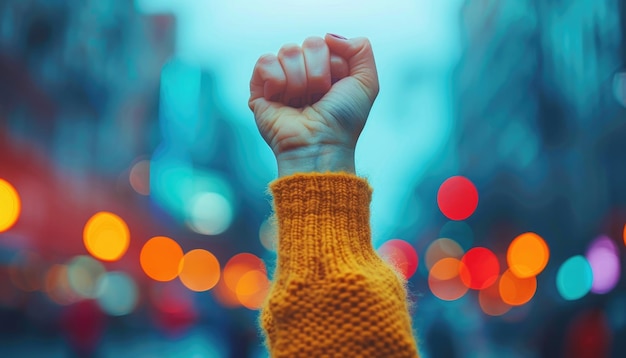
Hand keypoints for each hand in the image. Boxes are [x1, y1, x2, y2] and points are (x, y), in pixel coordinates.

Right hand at [249, 34, 378, 175]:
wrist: (320, 145)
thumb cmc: (343, 121)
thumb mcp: (367, 83)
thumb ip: (361, 49)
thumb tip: (329, 36)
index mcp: (327, 70)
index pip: (327, 43)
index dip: (335, 65)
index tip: (336, 90)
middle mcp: (304, 73)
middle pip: (309, 43)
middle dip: (319, 72)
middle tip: (319, 98)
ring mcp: (282, 80)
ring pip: (288, 51)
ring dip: (300, 81)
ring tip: (301, 103)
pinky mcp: (260, 89)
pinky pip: (265, 62)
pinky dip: (277, 80)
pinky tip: (282, 99)